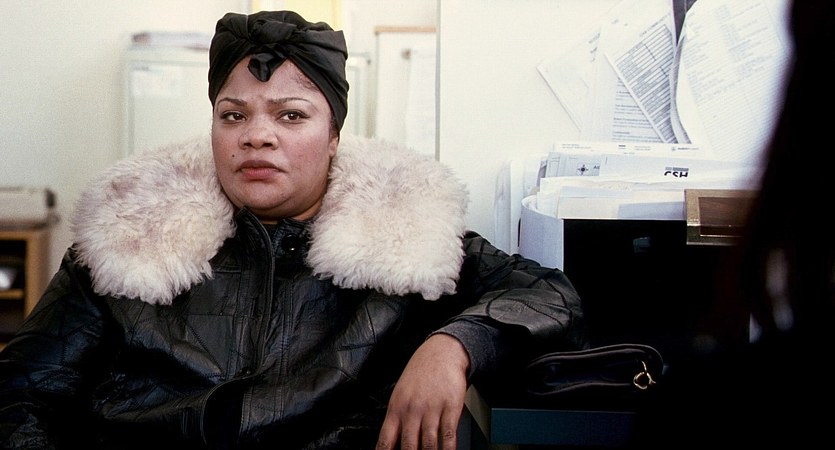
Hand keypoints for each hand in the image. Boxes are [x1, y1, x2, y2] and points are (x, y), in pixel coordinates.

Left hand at [376, 333, 469, 449]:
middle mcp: (412, 411)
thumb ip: (396, 419)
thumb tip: (391, 443)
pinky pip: (449, 435)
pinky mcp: (451, 408)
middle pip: (409, 447)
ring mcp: (432, 410)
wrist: (441, 352)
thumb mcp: (400, 394)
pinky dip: (448, 449)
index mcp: (396, 408)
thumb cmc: (420, 373)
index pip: (386, 441)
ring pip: (429, 444)